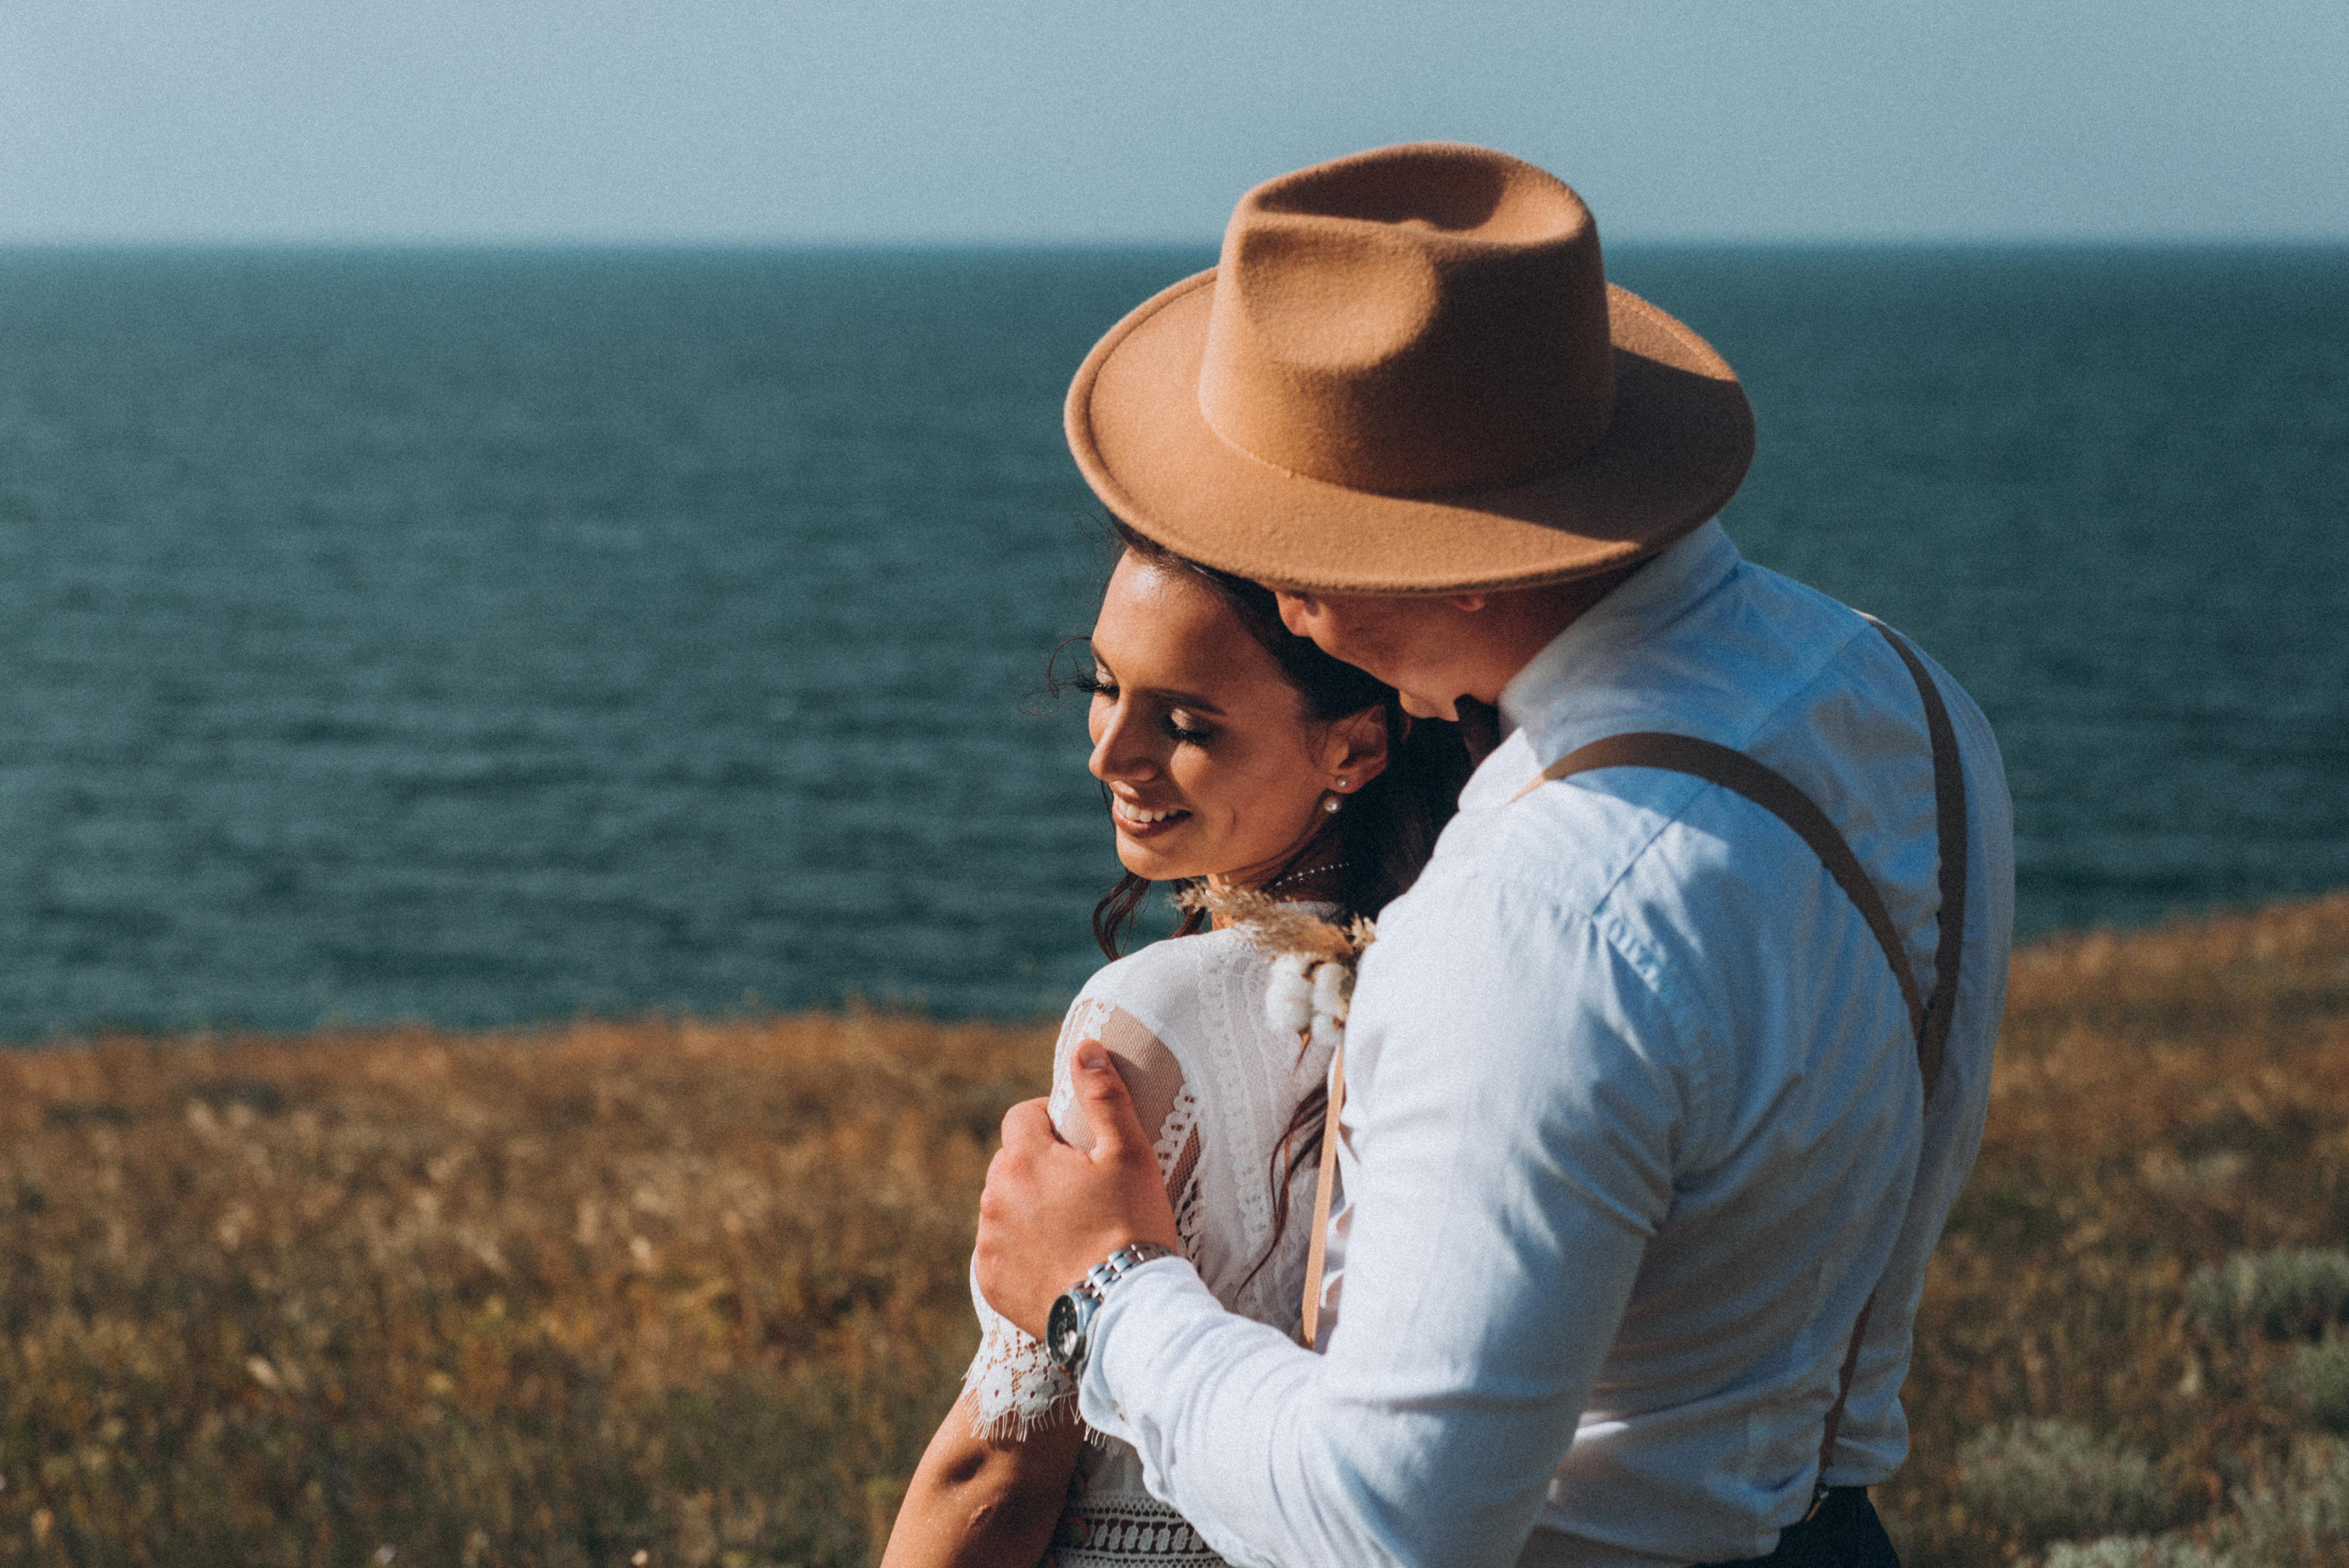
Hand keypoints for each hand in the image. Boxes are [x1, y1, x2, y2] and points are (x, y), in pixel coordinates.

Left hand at [975, 1040, 1180, 1340]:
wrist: (1123, 1311)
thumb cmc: (1131, 1226)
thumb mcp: (1129, 1153)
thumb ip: (1103, 1096)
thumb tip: (1085, 1048)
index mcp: (1022, 1159)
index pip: (1023, 1116)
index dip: (1052, 1122)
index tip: (1081, 1144)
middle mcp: (993, 1198)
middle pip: (1012, 1163)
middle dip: (1041, 1167)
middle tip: (1087, 1190)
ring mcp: (988, 1243)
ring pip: (1005, 1207)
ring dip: (1030, 1209)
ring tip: (1076, 1230)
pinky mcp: (991, 1282)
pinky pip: (1001, 1252)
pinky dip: (1023, 1251)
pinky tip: (1060, 1262)